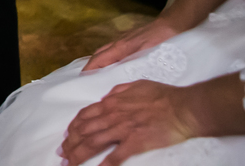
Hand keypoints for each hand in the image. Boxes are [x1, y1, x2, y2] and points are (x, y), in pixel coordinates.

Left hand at [62, 81, 197, 164]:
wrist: (182, 107)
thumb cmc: (162, 96)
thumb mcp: (135, 86)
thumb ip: (118, 92)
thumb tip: (108, 98)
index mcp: (111, 103)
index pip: (84, 115)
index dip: (73, 127)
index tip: (66, 136)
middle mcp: (112, 115)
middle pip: (84, 131)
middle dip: (70, 143)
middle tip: (62, 153)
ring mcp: (123, 129)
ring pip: (93, 142)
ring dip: (79, 154)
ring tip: (69, 163)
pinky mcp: (135, 142)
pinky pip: (116, 155)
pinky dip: (105, 164)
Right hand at [84, 16, 181, 71]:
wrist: (174, 24)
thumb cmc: (162, 40)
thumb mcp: (148, 56)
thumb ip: (131, 64)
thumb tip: (117, 76)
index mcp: (120, 47)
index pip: (98, 59)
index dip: (89, 70)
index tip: (82, 81)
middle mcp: (119, 42)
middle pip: (99, 54)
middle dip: (91, 65)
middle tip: (88, 79)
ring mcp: (125, 38)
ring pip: (106, 50)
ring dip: (100, 61)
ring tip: (100, 74)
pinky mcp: (132, 38)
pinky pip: (115, 49)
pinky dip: (110, 57)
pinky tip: (117, 64)